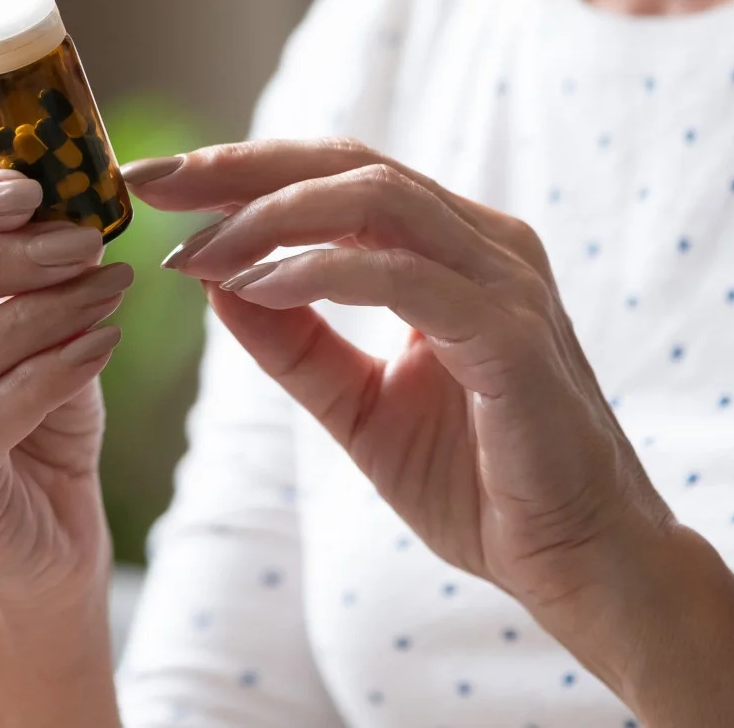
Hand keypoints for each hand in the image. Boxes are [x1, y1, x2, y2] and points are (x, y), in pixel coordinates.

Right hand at [0, 170, 131, 611]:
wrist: (46, 526)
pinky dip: (47, 376)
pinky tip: (101, 345)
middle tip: (80, 242)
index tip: (27, 188)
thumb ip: (26, 258)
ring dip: (34, 316)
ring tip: (106, 290)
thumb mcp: (24, 314)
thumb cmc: (27, 403)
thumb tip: (69, 195)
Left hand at [124, 140, 675, 629]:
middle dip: (241, 167)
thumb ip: (294, 345)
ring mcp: (506, 284)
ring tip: (197, 249)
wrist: (581, 567)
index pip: (340, 177)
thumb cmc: (483, 487)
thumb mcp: (359, 408)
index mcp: (457, 250)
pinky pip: (403, 277)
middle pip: (349, 165)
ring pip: (375, 201)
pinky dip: (322, 272)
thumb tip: (211, 280)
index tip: (155, 185)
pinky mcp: (512, 336)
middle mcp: (487, 246)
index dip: (245, 170)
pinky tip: (256, 287)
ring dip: (270, 216)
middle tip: (152, 184)